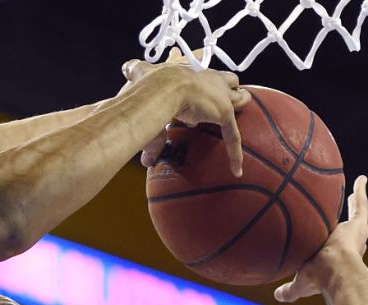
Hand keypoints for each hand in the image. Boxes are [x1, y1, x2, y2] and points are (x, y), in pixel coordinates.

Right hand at [123, 49, 250, 175]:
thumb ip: (134, 82)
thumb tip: (126, 92)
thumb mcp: (141, 81)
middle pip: (228, 80)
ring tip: (242, 114)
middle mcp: (209, 80)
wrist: (163, 87)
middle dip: (228, 88)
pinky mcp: (224, 113)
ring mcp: (220, 96)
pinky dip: (235, 153)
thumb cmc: (150, 85)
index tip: (195, 93)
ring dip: (240, 104)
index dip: (202, 83)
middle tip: (225, 98)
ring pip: (238, 99)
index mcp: (190, 72)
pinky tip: (237, 169)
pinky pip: (233, 136)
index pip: (202, 75)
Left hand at [274, 176, 367, 302]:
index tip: (329, 244)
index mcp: (334, 257)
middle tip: (344, 221)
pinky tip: (362, 178)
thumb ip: (289, 291)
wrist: (334, 271)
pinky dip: (361, 191)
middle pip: (347, 233)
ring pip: (356, 215)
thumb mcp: (300, 284)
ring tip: (353, 193)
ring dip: (356, 204)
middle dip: (346, 228)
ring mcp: (354, 234)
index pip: (333, 249)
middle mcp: (347, 245)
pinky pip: (361, 204)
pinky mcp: (359, 226)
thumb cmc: (317, 279)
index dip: (331, 246)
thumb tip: (277, 296)